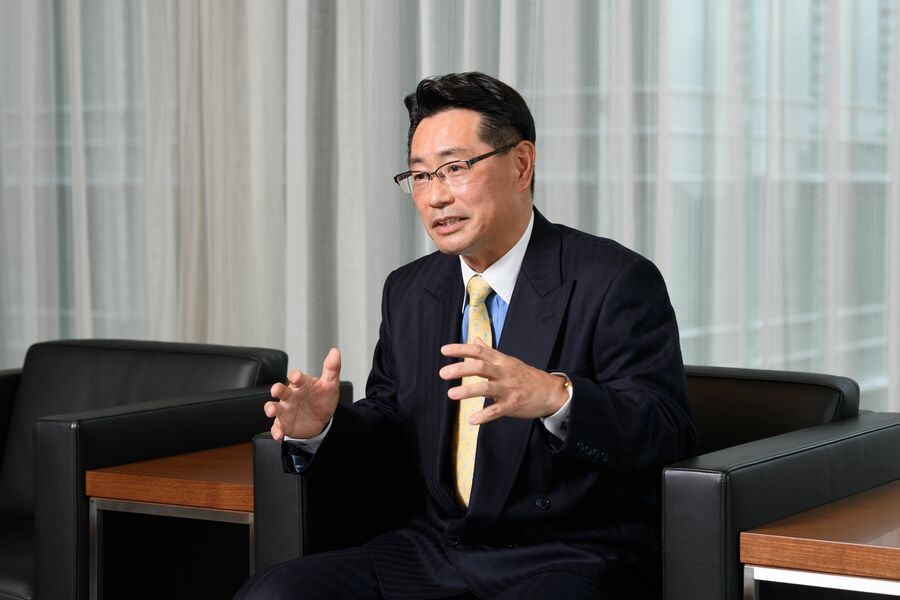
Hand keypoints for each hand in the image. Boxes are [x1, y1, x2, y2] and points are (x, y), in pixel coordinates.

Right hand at [264, 347, 341, 440]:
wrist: (321, 420)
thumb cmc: (321, 399)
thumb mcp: (330, 385)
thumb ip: (332, 369)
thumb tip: (335, 352)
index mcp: (301, 385)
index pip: (296, 377)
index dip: (296, 376)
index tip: (297, 376)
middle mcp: (290, 396)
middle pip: (281, 390)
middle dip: (278, 389)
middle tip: (276, 389)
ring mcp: (286, 410)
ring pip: (274, 407)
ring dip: (271, 408)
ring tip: (272, 410)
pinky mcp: (284, 424)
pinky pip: (277, 427)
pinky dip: (276, 431)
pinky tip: (280, 434)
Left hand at [439, 338, 567, 424]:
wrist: (551, 392)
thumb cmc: (526, 376)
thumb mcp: (508, 360)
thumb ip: (490, 352)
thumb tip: (475, 339)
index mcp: (502, 360)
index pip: (479, 351)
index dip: (461, 349)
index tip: (444, 350)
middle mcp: (504, 372)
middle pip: (480, 367)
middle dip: (460, 369)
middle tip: (443, 373)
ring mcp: (509, 389)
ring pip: (486, 388)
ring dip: (468, 391)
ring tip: (451, 394)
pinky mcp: (513, 405)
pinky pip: (497, 411)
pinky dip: (484, 416)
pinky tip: (472, 420)